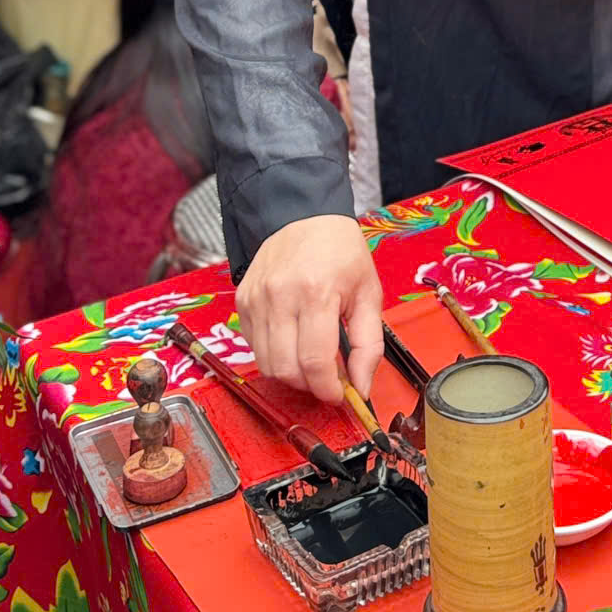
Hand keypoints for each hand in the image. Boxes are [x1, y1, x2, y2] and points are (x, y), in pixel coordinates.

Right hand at [236, 214, 383, 403]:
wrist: (305, 216)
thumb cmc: (340, 252)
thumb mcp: (369, 293)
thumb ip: (368, 344)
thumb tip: (361, 387)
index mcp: (317, 293)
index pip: (315, 362)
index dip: (327, 389)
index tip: (338, 394)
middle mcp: (280, 296)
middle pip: (286, 369)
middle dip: (308, 384)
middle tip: (326, 377)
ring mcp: (256, 299)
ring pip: (266, 364)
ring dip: (290, 372)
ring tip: (309, 358)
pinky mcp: (242, 300)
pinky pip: (253, 346)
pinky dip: (273, 353)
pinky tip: (290, 338)